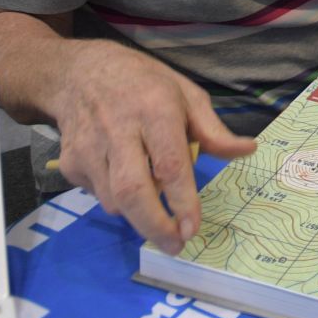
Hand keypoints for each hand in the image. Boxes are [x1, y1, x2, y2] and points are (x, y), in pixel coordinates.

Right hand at [51, 40, 255, 254]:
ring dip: (138, 212)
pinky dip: (116, 197)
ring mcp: (89, 148)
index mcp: (154, 110)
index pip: (169, 163)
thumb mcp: (185, 94)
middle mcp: (118, 130)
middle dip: (154, 226)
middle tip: (175, 245)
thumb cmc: (143, 83)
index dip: (182, 200)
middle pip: (133, 190)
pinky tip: (123, 174)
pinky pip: (98, 195)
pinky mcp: (69, 163)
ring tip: (153, 201)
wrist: (80, 73)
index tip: (193, 228)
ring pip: (113, 200)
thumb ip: (214, 129)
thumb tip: (248, 150)